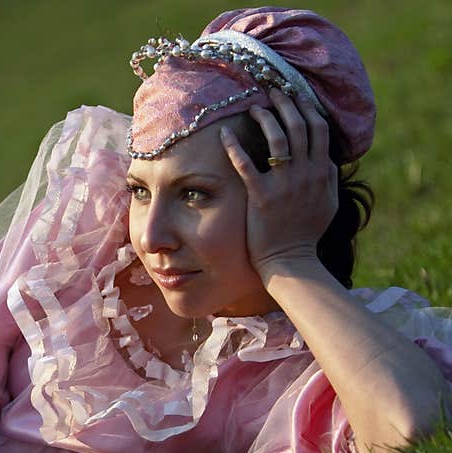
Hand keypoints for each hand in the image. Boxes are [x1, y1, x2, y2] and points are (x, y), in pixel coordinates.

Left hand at [220, 88, 338, 281]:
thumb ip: (330, 178)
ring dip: (264, 117)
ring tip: (253, 107)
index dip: (306, 107)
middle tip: (272, 91)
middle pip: (298, 126)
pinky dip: (234, 146)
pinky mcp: (262, 195)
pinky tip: (224, 134)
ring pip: (276, 138)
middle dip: (286, 103)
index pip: (318, 128)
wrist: (291, 260)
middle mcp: (306, 173)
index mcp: (322, 172)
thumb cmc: (306, 234)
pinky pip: (246, 164)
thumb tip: (328, 158)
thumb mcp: (328, 203)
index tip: (294, 94)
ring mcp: (284, 184)